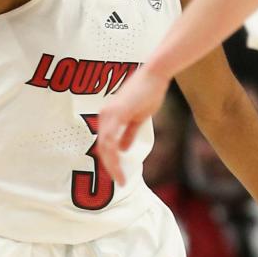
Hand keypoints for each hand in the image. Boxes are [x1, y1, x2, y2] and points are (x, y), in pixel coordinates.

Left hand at [96, 63, 170, 184]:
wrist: (155, 75)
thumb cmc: (148, 92)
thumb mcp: (138, 118)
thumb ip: (129, 133)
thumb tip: (123, 150)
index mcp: (108, 117)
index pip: (104, 144)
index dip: (109, 161)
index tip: (117, 174)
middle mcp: (104, 116)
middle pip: (102, 148)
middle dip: (109, 167)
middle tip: (119, 182)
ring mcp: (108, 115)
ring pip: (104, 147)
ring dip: (112, 166)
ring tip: (120, 180)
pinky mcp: (116, 114)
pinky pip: (110, 140)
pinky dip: (114, 157)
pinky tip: (120, 167)